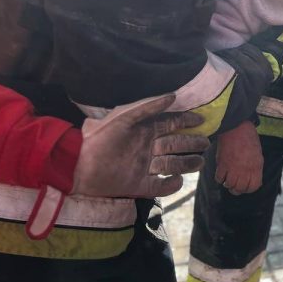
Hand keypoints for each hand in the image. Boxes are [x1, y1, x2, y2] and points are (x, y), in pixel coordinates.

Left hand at [72, 94, 209, 198]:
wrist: (77, 165)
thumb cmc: (98, 137)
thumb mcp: (122, 117)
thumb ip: (147, 107)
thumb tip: (173, 96)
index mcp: (144, 130)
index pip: (171, 123)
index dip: (186, 121)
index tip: (201, 120)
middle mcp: (148, 148)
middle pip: (176, 144)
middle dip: (192, 143)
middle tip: (205, 144)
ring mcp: (144, 167)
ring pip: (173, 164)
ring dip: (188, 163)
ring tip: (200, 162)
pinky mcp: (139, 186)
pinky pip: (160, 186)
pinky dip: (171, 185)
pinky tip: (178, 180)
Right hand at [215, 120, 263, 194]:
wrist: (236, 128)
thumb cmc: (248, 139)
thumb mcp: (257, 155)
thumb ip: (254, 168)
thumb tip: (250, 179)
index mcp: (256, 167)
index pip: (253, 187)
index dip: (248, 188)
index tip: (245, 186)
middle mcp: (245, 170)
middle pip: (240, 189)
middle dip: (236, 189)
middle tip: (234, 186)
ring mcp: (233, 168)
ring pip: (229, 185)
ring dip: (227, 184)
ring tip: (227, 179)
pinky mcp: (222, 164)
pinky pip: (219, 178)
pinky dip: (219, 178)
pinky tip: (221, 173)